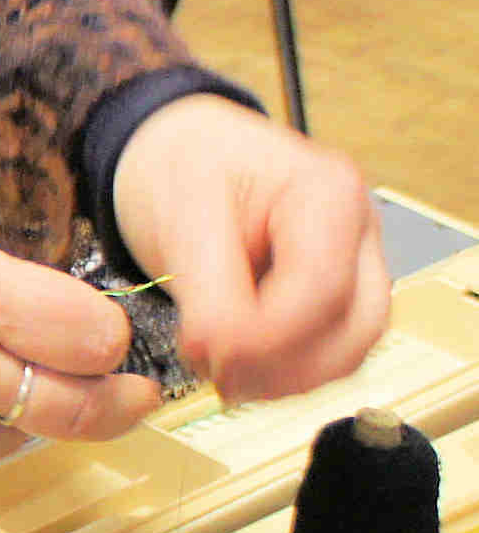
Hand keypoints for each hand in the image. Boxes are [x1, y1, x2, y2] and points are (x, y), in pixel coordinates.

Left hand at [110, 96, 387, 402]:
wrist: (176, 154)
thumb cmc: (184, 165)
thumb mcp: (184, 216)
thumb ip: (209, 290)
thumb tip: (218, 354)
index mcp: (329, 191)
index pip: (322, 286)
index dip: (268, 336)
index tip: (210, 353)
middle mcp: (356, 230)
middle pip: (355, 326)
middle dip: (284, 366)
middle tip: (217, 375)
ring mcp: (353, 266)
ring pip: (349, 349)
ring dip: (287, 379)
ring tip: (223, 375)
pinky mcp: (333, 297)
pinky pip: (328, 352)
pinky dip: (286, 373)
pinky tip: (240, 369)